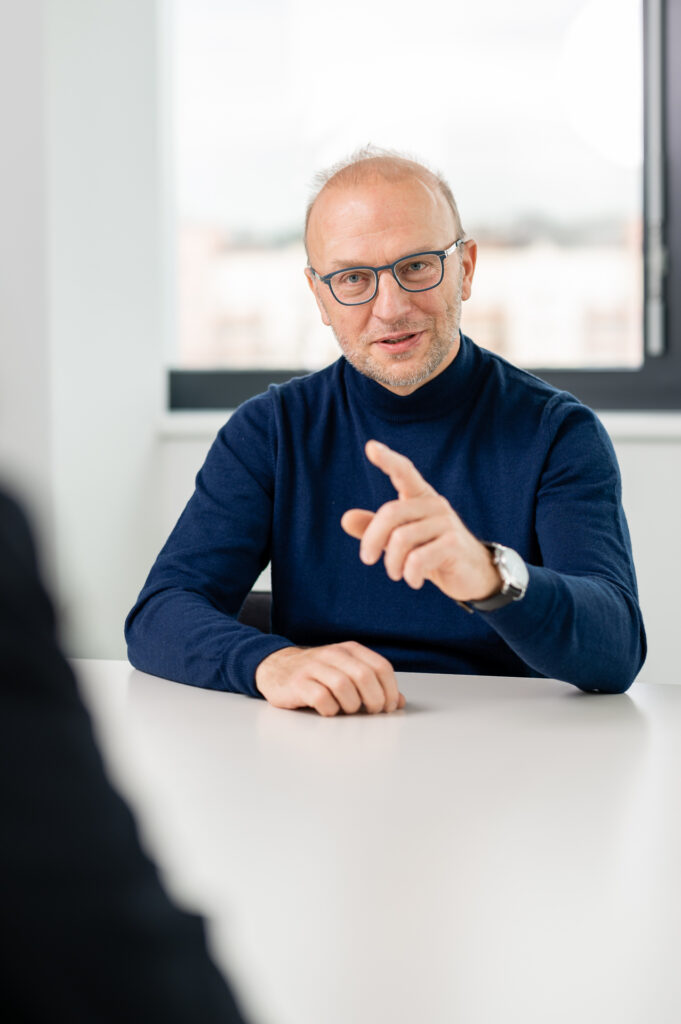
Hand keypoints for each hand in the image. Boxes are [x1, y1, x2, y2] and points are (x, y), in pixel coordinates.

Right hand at [255, 641, 405, 716]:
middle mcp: (333, 655)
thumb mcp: (347, 672)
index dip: (390, 690)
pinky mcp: (298, 683)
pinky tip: (328, 710)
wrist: (276, 668)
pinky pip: (321, 698)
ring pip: (344, 686)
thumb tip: (399, 702)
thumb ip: (374, 685)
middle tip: (372, 712)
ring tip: (347, 710)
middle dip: (374, 700)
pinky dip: (330, 709)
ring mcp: (314, 667)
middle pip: (365, 676)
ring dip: (351, 705)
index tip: (389, 706)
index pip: (381, 667)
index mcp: (349, 650)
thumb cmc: (317, 674)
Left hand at [341, 440, 499, 602]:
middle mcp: (435, 505)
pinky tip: (413, 581)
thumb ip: (376, 529)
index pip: (404, 472)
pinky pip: (418, 559)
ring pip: (401, 538)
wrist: (473, 575)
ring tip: (396, 574)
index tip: (371, 447)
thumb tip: (345, 518)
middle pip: (391, 513)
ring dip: (392, 563)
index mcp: (421, 498)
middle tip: (367, 560)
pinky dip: (409, 574)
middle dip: (372, 539)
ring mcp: (447, 523)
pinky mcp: (454, 544)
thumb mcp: (402, 540)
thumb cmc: (433, 552)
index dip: (388, 460)